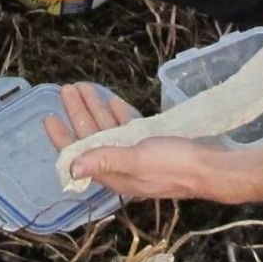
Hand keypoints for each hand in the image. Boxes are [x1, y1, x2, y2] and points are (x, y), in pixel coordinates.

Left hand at [42, 84, 262, 203]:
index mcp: (114, 175)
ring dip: (96, 109)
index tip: (49, 117)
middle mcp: (122, 167)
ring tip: (83, 87)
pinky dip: (119, 115)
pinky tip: (113, 102)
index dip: (62, 138)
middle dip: (78, 114)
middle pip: (92, 137)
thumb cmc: (175, 164)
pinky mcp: (153, 145)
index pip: (79, 155)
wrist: (213, 167)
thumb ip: (105, 160)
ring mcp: (138, 155)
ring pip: (109, 129)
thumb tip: (71, 168)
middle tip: (67, 89)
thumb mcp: (138, 160)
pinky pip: (129, 129)